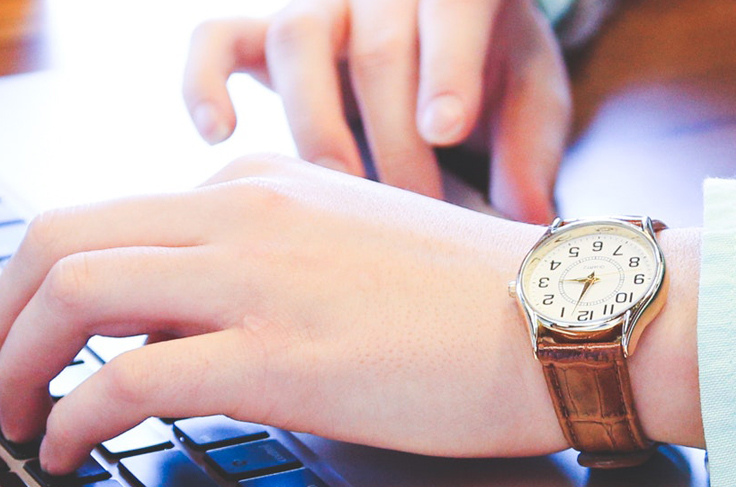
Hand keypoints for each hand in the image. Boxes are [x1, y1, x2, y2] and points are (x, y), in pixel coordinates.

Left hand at [0, 155, 647, 473]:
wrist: (567, 318)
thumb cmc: (477, 302)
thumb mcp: (348, 249)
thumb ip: (259, 268)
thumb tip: (172, 331)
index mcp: (257, 185)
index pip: (105, 218)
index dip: (41, 288)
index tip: (31, 341)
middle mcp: (241, 212)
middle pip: (57, 239)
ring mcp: (256, 279)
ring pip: (73, 294)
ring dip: (14, 362)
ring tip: (12, 420)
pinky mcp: (277, 355)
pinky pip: (128, 378)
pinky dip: (72, 417)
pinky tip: (69, 450)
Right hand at [183, 0, 568, 223]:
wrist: (441, 48)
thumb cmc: (489, 77)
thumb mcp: (529, 102)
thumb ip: (531, 150)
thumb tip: (529, 217)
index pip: (453, 7)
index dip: (449, 66)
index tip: (446, 131)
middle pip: (378, 47)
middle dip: (397, 139)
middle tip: (415, 210)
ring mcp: (319, 9)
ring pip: (297, 38)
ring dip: (318, 124)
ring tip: (340, 195)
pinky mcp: (261, 36)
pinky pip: (215, 40)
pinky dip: (204, 82)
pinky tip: (219, 137)